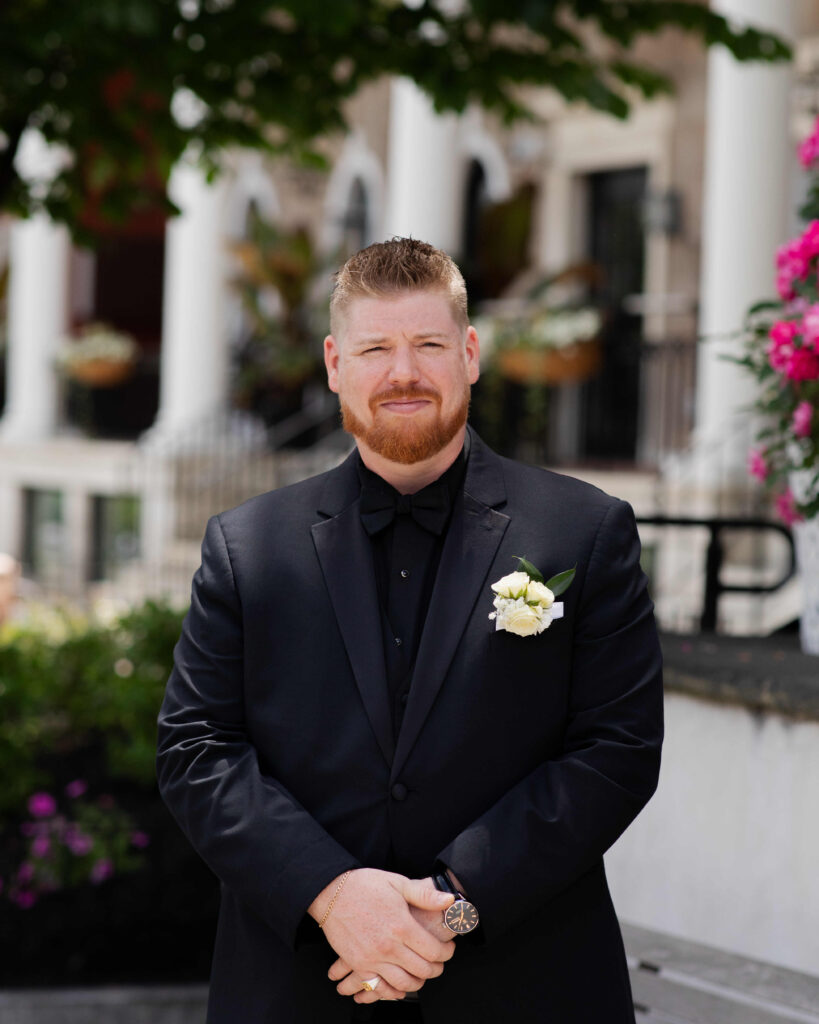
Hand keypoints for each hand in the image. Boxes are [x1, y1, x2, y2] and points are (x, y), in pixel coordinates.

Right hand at [310, 869, 454, 1002]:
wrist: (331, 892)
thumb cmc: (365, 885)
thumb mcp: (397, 882)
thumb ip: (425, 894)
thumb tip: (449, 899)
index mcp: (402, 925)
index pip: (434, 951)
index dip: (446, 953)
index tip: (448, 948)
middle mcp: (389, 946)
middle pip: (422, 970)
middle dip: (436, 969)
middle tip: (439, 962)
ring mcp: (372, 958)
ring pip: (403, 983)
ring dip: (417, 982)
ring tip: (421, 973)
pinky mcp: (358, 964)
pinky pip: (379, 987)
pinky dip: (392, 991)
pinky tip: (398, 985)